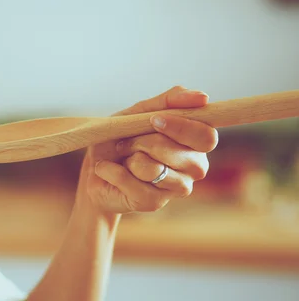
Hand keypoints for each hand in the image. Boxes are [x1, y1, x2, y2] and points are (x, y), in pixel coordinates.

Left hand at [75, 86, 218, 215]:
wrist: (95, 167)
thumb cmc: (122, 138)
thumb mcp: (139, 112)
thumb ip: (169, 101)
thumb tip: (202, 98)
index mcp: (196, 143)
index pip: (206, 137)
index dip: (181, 128)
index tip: (154, 120)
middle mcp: (194, 167)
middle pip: (178, 152)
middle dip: (143, 141)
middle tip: (126, 140)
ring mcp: (177, 188)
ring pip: (154, 169)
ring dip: (128, 156)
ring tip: (122, 156)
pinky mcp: (154, 203)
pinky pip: (132, 183)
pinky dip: (111, 170)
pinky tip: (108, 170)